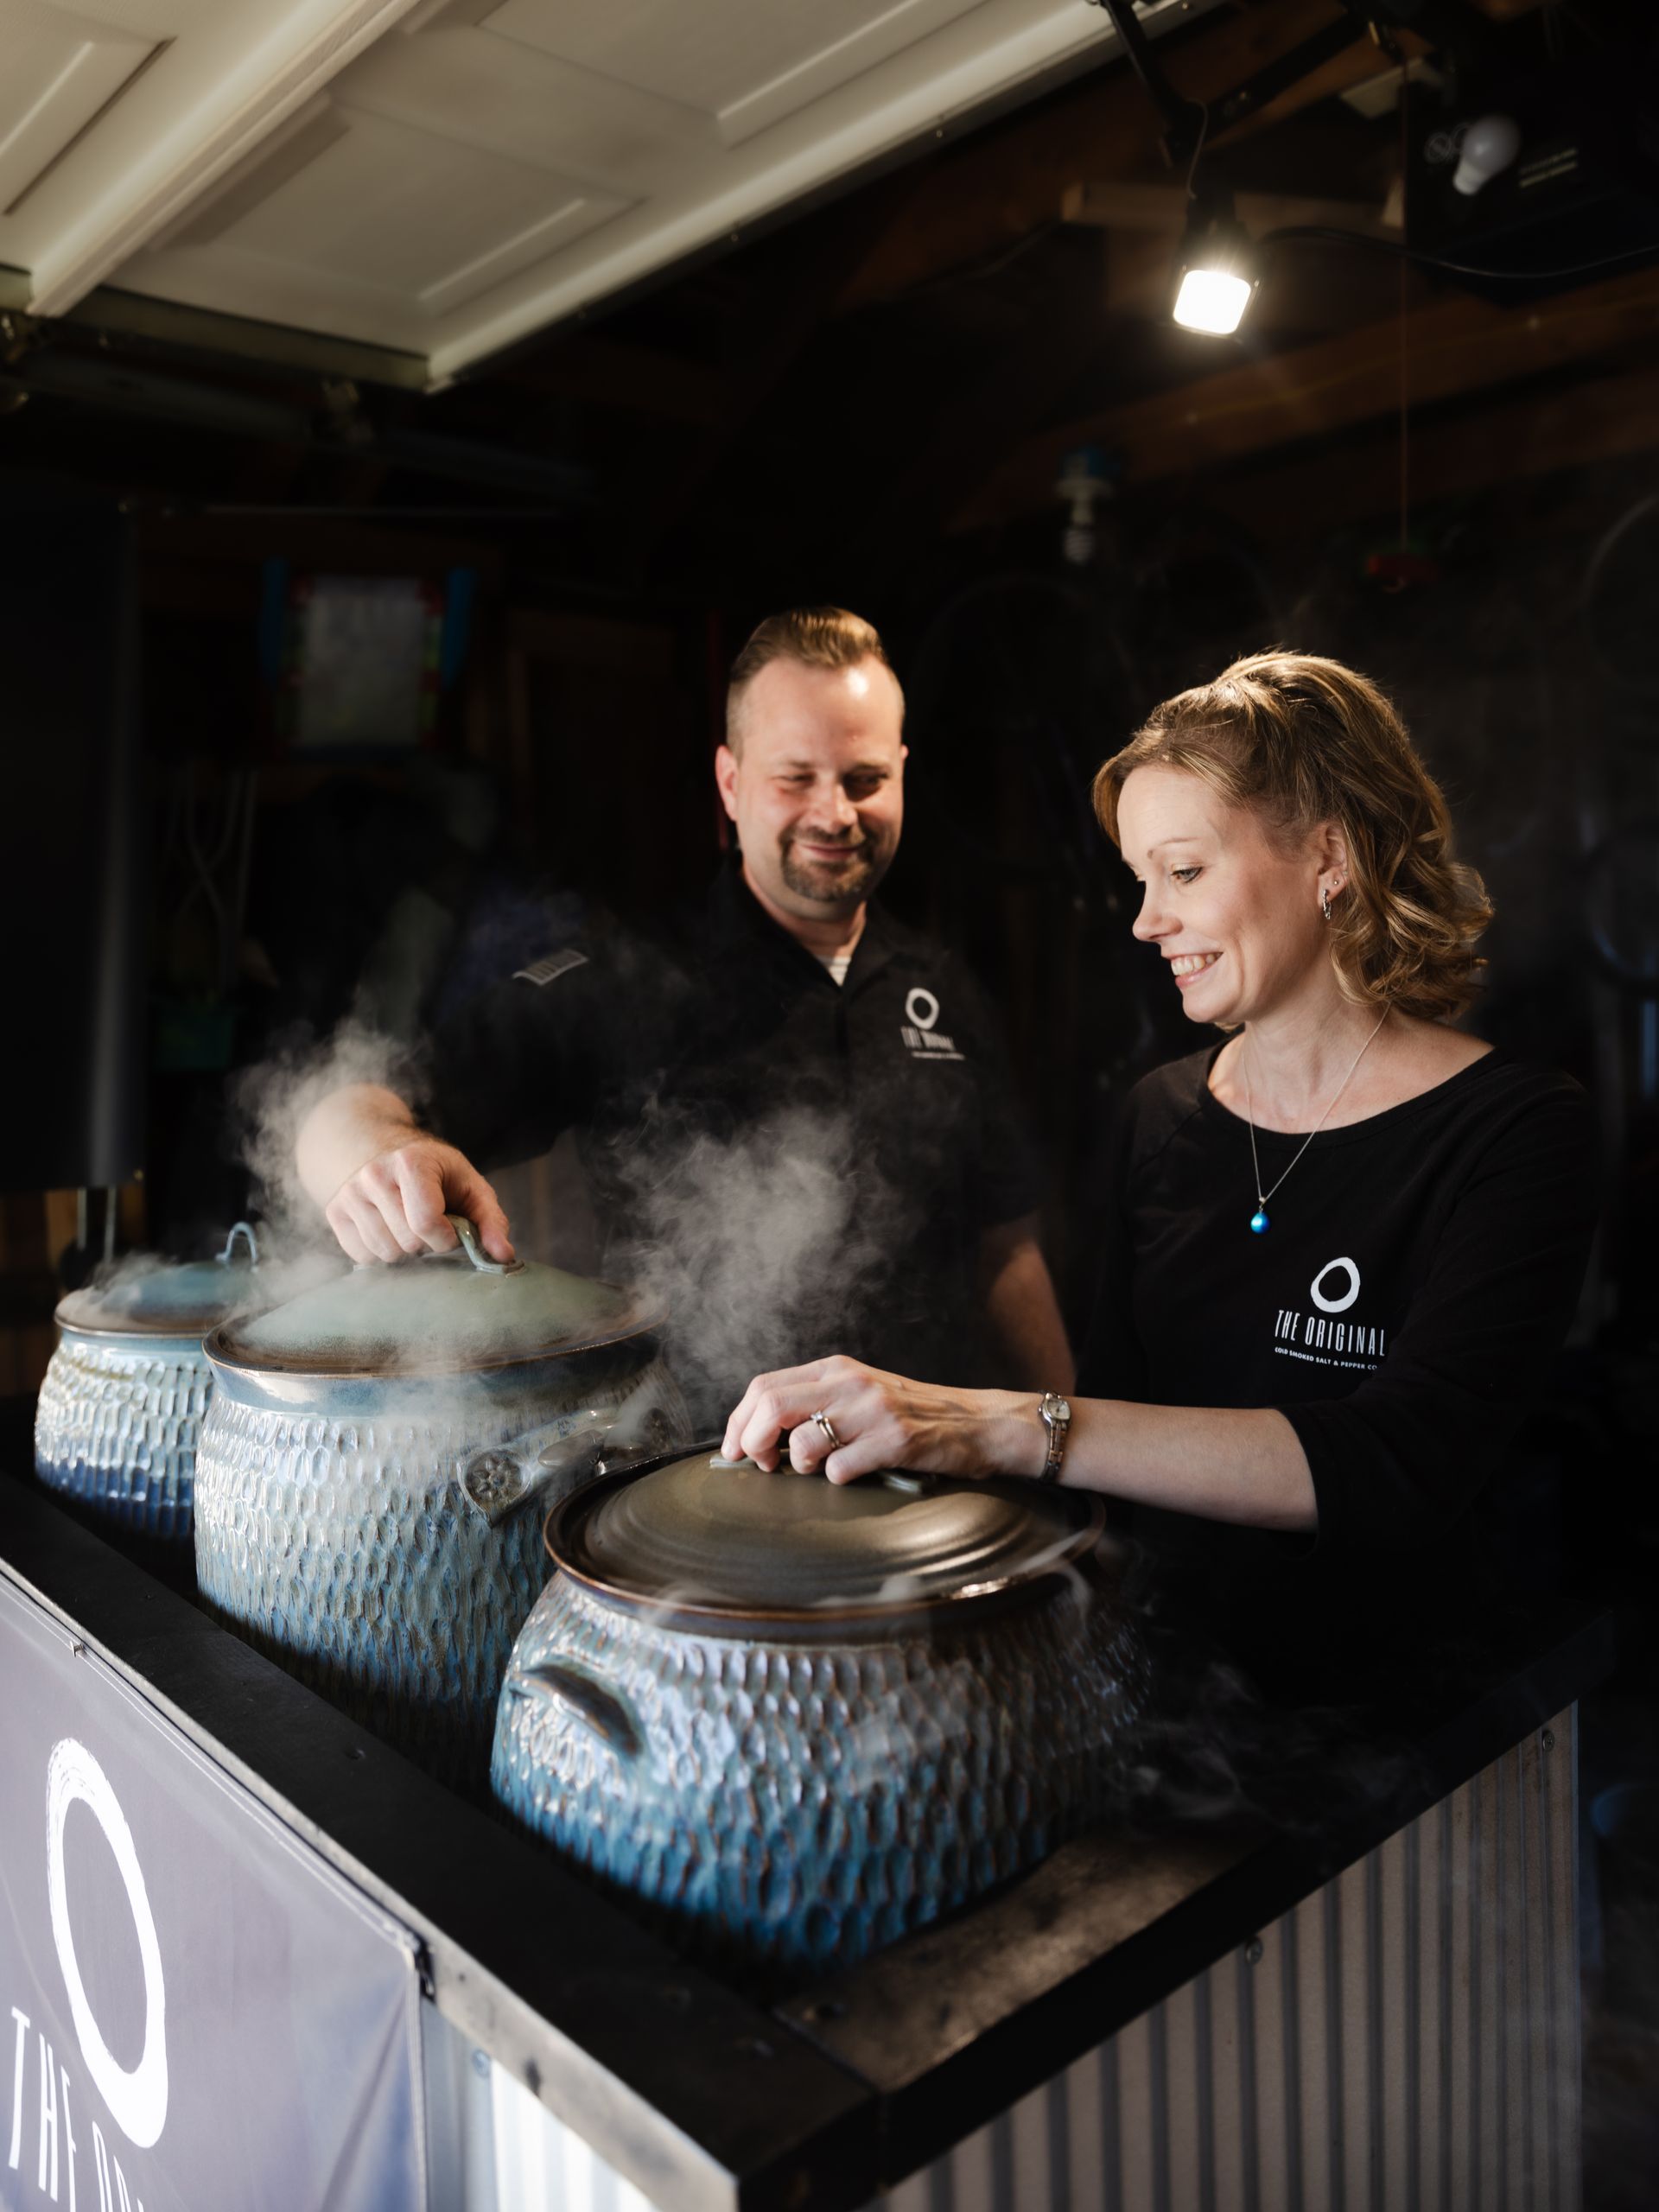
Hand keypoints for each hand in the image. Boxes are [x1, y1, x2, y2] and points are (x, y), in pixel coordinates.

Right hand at [325, 1136, 513, 1266]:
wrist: (390, 1154)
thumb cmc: (440, 1176)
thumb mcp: (472, 1189)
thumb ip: (491, 1222)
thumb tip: (504, 1256)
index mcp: (412, 1161)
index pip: (425, 1221)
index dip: (446, 1238)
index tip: (452, 1231)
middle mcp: (374, 1174)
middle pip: (407, 1241)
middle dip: (427, 1244)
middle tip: (430, 1226)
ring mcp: (350, 1192)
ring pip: (384, 1252)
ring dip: (404, 1251)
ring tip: (409, 1226)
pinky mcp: (334, 1211)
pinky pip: (362, 1256)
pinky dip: (381, 1253)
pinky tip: (389, 1231)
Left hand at [721, 1355, 1034, 1485]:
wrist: (976, 1423)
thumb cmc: (912, 1415)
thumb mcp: (860, 1394)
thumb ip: (817, 1401)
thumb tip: (757, 1433)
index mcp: (836, 1369)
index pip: (764, 1387)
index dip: (737, 1422)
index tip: (732, 1450)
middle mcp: (849, 1383)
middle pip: (771, 1407)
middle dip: (752, 1443)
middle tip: (763, 1465)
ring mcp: (872, 1411)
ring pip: (801, 1440)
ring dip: (797, 1465)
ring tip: (815, 1469)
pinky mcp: (894, 1441)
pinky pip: (840, 1468)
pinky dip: (836, 1479)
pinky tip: (854, 1474)